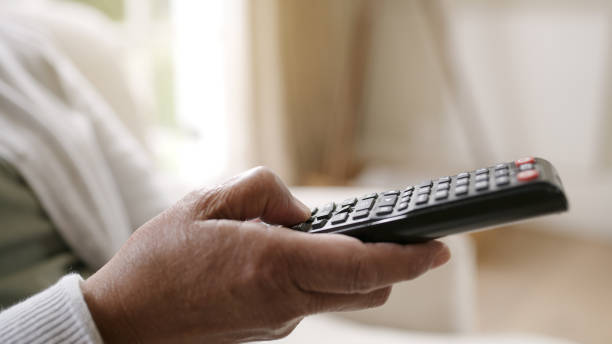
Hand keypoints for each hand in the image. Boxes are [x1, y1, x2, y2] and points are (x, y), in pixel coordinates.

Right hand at [81, 167, 449, 342]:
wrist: (124, 322)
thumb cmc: (158, 260)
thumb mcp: (206, 201)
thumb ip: (267, 193)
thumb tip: (303, 211)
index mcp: (272, 263)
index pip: (364, 266)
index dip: (410, 258)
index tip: (439, 248)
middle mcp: (284, 300)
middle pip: (367, 289)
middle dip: (391, 265)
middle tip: (395, 236)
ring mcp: (279, 322)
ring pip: (340, 297)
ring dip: (347, 268)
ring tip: (316, 238)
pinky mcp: (269, 331)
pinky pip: (310, 302)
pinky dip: (315, 278)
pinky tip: (284, 258)